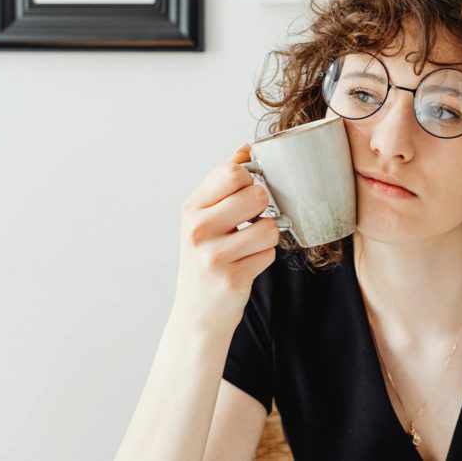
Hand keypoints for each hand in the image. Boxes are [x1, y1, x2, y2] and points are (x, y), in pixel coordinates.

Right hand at [170, 143, 279, 334]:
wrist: (196, 313)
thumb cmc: (206, 257)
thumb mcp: (205, 217)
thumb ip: (224, 182)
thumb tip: (245, 148)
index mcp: (192, 208)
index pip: (233, 172)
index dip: (250, 180)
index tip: (246, 195)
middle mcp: (197, 229)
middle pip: (256, 194)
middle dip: (263, 209)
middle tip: (249, 223)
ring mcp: (213, 255)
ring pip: (269, 227)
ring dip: (267, 237)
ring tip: (249, 246)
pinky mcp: (232, 278)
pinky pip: (269, 254)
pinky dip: (264, 258)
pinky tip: (246, 265)